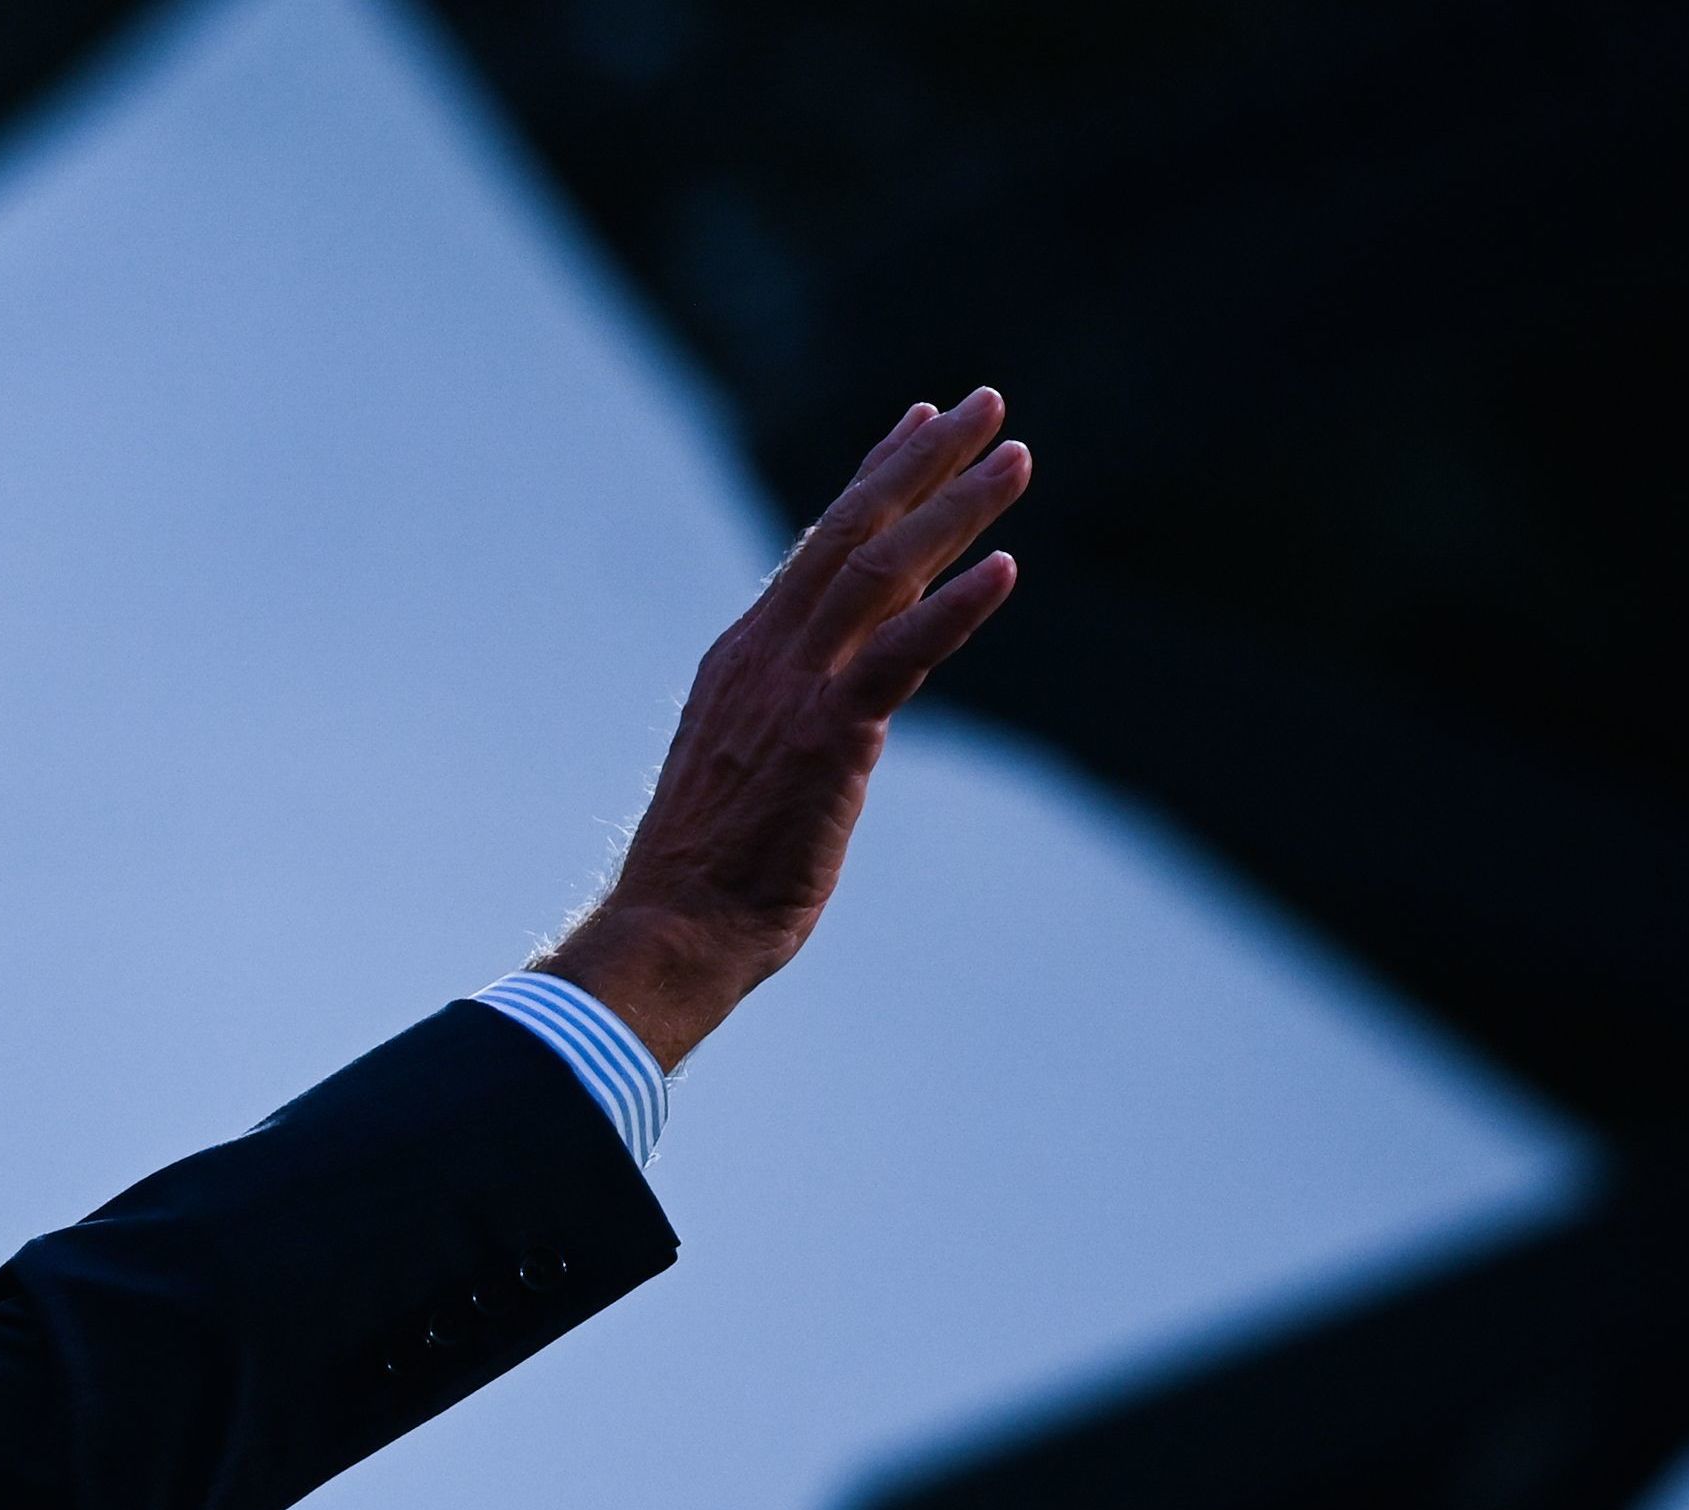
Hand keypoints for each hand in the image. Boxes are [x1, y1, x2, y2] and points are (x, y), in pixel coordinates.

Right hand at [543, 389, 1028, 1068]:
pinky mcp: (826, 736)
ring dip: (953, 508)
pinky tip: (1006, 567)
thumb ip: (796, 719)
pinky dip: (954, 608)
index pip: (821, 545)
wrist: (674, 927)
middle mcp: (766, 653)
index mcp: (744, 656)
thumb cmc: (712, 873)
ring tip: (1015, 457)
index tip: (919, 420)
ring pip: (880, 570)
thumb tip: (842, 714)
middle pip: (852, 530)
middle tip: (987, 403)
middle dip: (924, 460)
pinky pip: (900, 656)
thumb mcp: (752, 768)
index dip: (876, 476)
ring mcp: (792, 690)